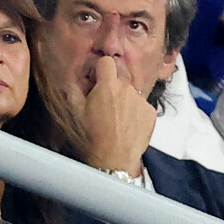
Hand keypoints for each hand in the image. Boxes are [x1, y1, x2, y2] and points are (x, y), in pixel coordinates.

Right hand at [66, 56, 155, 174]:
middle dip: (111, 85)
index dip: (98, 71)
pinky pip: (141, 105)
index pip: (107, 62)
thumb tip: (77, 75)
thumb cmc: (90, 138)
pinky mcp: (151, 114)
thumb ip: (74, 88)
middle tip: (102, 105)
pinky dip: (134, 112)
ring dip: (123, 99)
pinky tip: (125, 125)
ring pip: (131, 91)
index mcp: (108, 85)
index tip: (95, 83)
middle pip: (120, 76)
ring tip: (114, 119)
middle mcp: (128, 89)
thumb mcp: (72, 112)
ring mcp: (142, 101)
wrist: (113, 162)